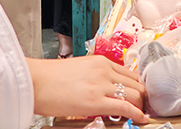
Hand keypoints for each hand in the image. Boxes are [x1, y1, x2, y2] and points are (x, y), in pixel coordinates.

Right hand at [28, 56, 149, 122]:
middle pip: (135, 83)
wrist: (35, 82)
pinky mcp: (96, 101)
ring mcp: (102, 84)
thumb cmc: (51, 79)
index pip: (129, 73)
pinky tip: (142, 119)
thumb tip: (105, 90)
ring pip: (134, 94)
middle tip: (146, 105)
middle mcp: (105, 70)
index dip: (138, 86)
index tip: (141, 94)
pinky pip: (125, 107)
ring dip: (141, 105)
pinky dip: (137, 113)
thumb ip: (96, 76)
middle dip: (143, 96)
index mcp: (101, 62)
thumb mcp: (79, 70)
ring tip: (143, 113)